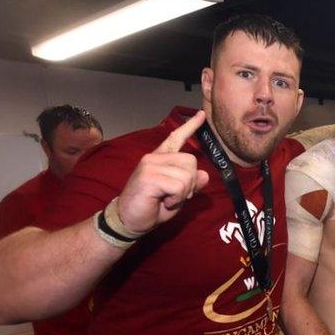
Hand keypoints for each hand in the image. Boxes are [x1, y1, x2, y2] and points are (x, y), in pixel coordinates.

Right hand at [116, 110, 208, 233]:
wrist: (130, 220)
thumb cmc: (153, 207)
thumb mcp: (178, 196)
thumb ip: (190, 184)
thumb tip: (204, 175)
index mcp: (161, 158)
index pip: (176, 138)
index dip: (191, 126)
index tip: (202, 114)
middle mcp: (155, 157)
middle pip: (191, 162)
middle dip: (190, 183)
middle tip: (175, 195)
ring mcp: (150, 165)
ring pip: (187, 175)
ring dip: (183, 193)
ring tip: (167, 198)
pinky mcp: (149, 176)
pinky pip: (179, 186)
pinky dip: (176, 198)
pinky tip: (163, 201)